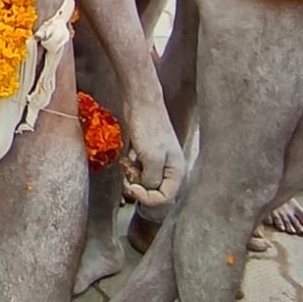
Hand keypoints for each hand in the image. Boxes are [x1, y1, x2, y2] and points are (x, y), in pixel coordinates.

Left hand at [121, 95, 184, 210]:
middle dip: (139, 186)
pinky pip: (140, 171)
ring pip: (145, 181)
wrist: (141, 104)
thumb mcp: (152, 158)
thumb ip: (151, 179)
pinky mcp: (147, 155)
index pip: (164, 198)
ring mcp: (158, 162)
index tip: (132, 186)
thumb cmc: (148, 128)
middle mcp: (170, 170)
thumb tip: (147, 190)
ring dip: (133, 177)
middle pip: (154, 191)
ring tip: (126, 165)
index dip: (146, 197)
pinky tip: (125, 160)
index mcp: (177, 172)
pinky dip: (131, 169)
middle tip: (128, 174)